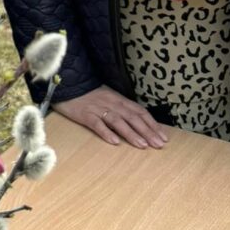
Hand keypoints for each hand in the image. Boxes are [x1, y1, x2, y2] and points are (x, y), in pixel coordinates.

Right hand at [53, 85, 168, 148]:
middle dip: (147, 131)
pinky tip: (114, 142)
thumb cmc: (88, 94)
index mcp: (118, 99)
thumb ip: (120, 108)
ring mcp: (98, 109)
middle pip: (132, 117)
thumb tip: (138, 123)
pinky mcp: (85, 114)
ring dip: (131, 133)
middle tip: (158, 145)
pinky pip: (97, 124)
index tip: (163, 137)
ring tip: (142, 145)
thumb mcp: (107, 97)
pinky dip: (106, 132)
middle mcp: (111, 103)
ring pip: (117, 121)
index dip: (152, 124)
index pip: (139, 111)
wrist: (66, 84)